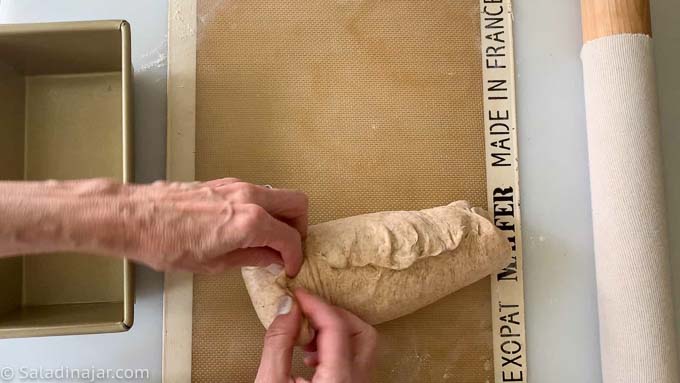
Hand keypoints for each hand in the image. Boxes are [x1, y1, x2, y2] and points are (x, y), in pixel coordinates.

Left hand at [0, 178, 307, 274]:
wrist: (132, 216)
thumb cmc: (164, 242)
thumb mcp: (212, 263)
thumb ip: (250, 257)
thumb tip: (271, 258)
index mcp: (250, 221)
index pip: (290, 238)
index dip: (295, 256)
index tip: (289, 267)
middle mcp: (249, 198)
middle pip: (297, 203)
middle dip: (299, 227)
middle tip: (288, 248)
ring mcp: (236, 186)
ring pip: (278, 195)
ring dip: (281, 216)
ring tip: (268, 240)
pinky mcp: (223, 183)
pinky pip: (258, 192)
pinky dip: (263, 208)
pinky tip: (247, 228)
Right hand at [256, 288, 376, 382]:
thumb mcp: (270, 381)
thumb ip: (279, 343)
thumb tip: (288, 308)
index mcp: (339, 379)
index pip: (337, 327)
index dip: (316, 304)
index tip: (298, 294)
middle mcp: (356, 382)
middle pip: (362, 332)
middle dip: (334, 315)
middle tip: (307, 312)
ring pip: (361, 345)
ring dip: (335, 331)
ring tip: (305, 335)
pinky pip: (354, 360)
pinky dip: (336, 348)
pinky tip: (310, 355)